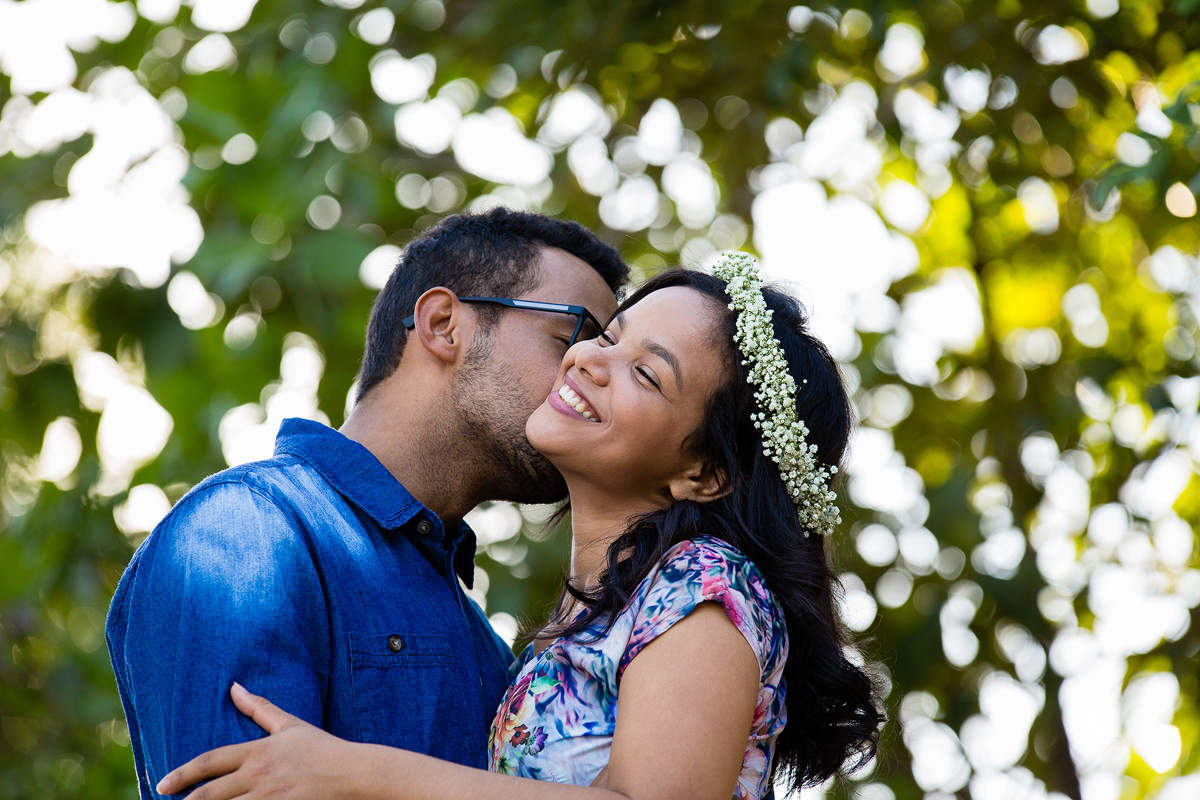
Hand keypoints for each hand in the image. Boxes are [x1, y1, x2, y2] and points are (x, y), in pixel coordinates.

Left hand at [156, 683, 367, 798]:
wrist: (354, 773)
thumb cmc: (322, 749)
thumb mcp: (290, 725)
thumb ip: (260, 708)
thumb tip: (233, 687)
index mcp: (257, 752)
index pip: (210, 761)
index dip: (183, 774)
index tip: (162, 785)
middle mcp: (258, 775)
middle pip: (209, 794)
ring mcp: (269, 798)